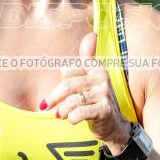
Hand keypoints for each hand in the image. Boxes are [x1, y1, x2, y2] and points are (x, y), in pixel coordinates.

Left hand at [42, 33, 131, 152]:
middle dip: (53, 98)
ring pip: (72, 101)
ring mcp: (104, 93)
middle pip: (67, 85)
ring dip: (62, 110)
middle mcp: (101, 77)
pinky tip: (72, 120)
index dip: (59, 83)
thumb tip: (91, 35)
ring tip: (61, 115)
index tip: (56, 94)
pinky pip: (79, 113)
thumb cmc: (96, 100)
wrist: (113, 124)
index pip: (66, 70)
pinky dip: (71, 118)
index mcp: (95, 67)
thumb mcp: (92, 78)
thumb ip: (88, 58)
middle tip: (45, 107)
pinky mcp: (105, 109)